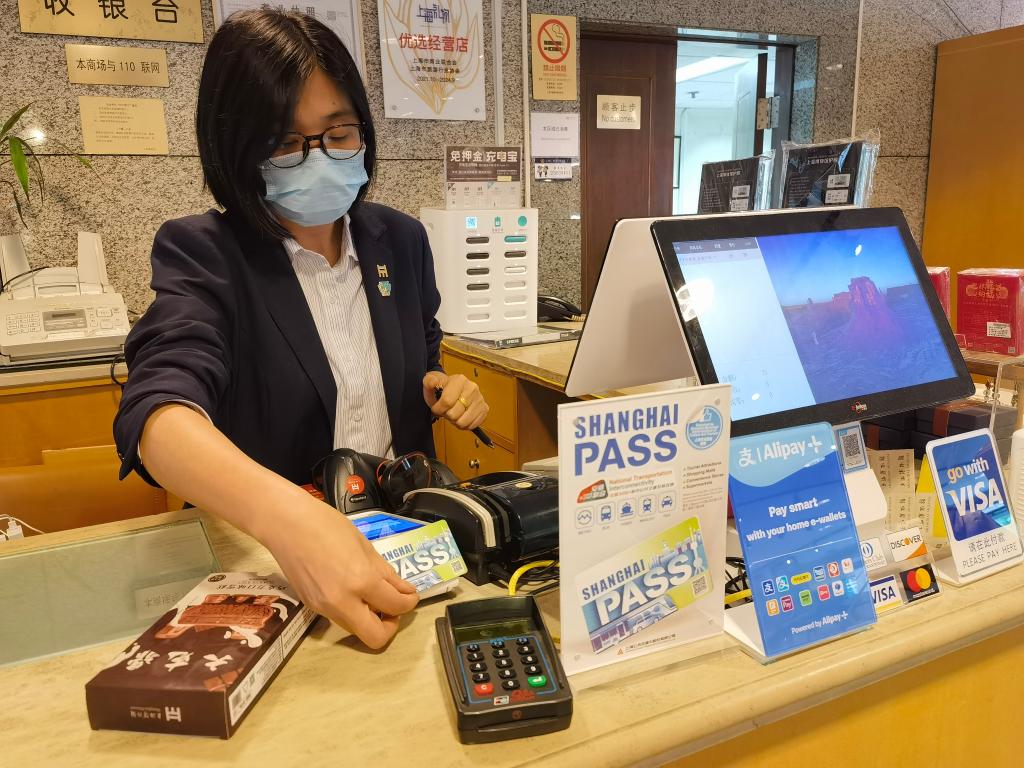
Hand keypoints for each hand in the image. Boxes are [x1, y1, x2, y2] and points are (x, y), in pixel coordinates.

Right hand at [263, 494, 418, 648]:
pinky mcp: (312, 607)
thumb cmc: (326, 525)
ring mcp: (324, 608)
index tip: (410, 595)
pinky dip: (353, 610)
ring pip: (356, 629)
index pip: (395, 606)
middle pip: (376, 637)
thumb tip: (403, 590)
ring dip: (370, 619)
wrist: (285, 524)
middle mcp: (342, 602)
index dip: (409, 602)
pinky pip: (340, 618)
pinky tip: (352, 590)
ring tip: (372, 595)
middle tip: (392, 606)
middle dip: (391, 625)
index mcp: (361, 581)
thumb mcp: (365, 545)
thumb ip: (386, 573)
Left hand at [423, 370, 488, 430]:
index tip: (436, 407)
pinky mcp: (484, 409)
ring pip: (463, 422)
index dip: (438, 409)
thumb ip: (428, 382)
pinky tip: (461, 416)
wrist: (452, 391)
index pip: (447, 402)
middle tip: (447, 410)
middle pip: (454, 414)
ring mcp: (480, 398)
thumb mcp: (430, 384)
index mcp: (459, 380)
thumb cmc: (440, 389)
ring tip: (454, 413)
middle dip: (447, 415)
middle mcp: (472, 388)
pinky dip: (464, 425)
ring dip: (455, 421)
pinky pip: (472, 425)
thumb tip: (431, 382)